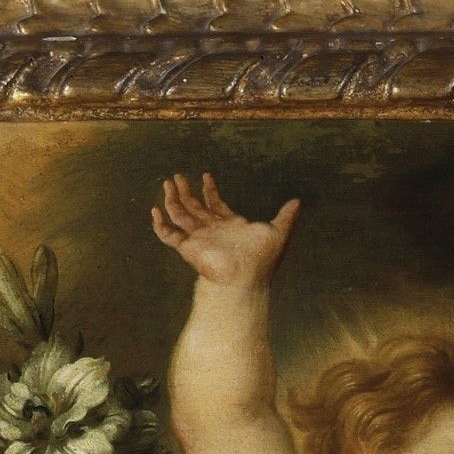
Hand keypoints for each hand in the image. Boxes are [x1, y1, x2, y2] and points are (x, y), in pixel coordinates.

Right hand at [150, 173, 299, 289]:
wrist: (244, 278)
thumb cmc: (261, 259)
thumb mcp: (278, 232)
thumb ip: (286, 217)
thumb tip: (298, 202)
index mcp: (230, 226)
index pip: (216, 205)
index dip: (210, 190)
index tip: (206, 176)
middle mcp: (212, 232)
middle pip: (195, 208)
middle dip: (186, 192)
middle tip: (178, 176)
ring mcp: (199, 239)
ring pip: (180, 216)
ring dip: (173, 200)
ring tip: (167, 183)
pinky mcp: (187, 248)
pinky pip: (168, 235)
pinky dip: (160, 225)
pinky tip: (154, 211)